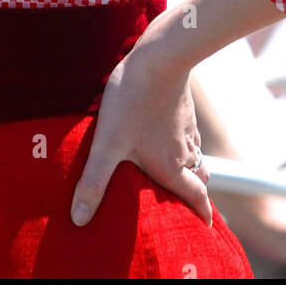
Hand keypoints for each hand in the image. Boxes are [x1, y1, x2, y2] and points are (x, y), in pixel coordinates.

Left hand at [69, 19, 212, 228]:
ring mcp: (186, 127)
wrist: (159, 57)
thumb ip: (93, 182)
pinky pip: (190, 133)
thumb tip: (79, 219)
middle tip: (193, 205)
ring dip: (192, 168)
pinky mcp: (183, 108)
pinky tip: (172, 136)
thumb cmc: (132, 101)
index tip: (206, 228)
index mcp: (171, 167)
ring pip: (196, 155)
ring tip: (182, 175)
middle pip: (200, 179)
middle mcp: (184, 151)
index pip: (196, 197)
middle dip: (198, 194)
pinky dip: (186, 143)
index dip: (202, 215)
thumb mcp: (107, 144)